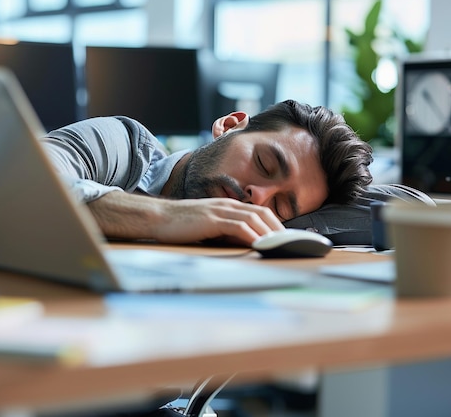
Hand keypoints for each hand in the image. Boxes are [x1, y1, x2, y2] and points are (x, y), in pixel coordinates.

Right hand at [88, 191, 283, 245]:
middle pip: (262, 214)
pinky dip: (252, 236)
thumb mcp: (208, 228)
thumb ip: (225, 233)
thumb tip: (245, 245)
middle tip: (293, 244)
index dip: (276, 225)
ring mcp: (219, 210)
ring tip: (283, 246)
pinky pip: (238, 227)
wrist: (157, 218)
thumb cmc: (180, 226)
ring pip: (254, 219)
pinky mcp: (211, 219)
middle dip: (280, 229)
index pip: (259, 213)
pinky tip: (261, 245)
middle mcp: (227, 205)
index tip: (287, 239)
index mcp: (227, 206)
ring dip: (270, 233)